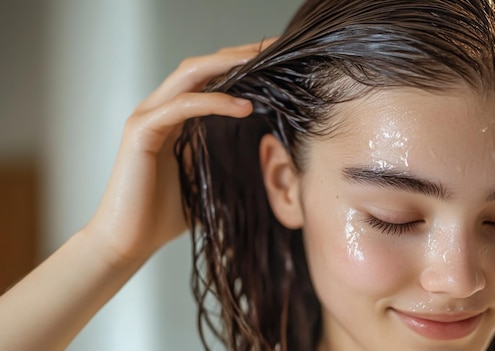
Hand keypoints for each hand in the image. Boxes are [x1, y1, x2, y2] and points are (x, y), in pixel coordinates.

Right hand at [85, 40, 273, 263]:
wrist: (128, 241)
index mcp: (175, 116)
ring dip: (228, 65)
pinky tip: (243, 106)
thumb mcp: (207, 179)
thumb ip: (226, 161)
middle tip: (274, 49)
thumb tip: (265, 161)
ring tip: (263, 62)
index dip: (240, 64)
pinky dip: (213, 101)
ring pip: (190, 75)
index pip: (209, 77)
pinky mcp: (141, 132)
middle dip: (239, 54)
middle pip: (202, 66)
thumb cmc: (165, 214)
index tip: (276, 60)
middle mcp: (159, 108)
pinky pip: (182, 106)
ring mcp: (147, 116)